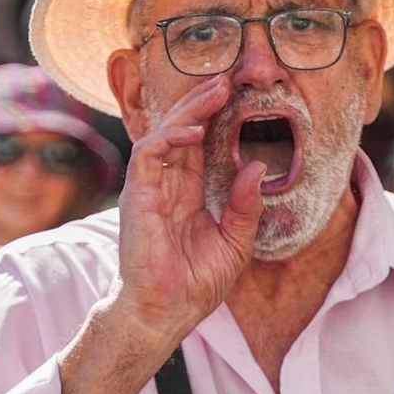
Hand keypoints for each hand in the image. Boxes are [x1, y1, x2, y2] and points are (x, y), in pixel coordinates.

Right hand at [107, 76, 264, 342]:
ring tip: (216, 91)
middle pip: (183, 131)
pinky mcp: (137, 194)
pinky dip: (170, 136)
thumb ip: (246, 206)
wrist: (164, 313)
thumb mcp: (235, 243)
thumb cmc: (195, 285)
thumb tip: (256, 166)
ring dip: (189, 109)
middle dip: (203, 103)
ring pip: (165, 133)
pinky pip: (149, 152)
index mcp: (188, 194)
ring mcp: (149, 188)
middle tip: (228, 80)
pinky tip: (195, 131)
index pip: (200, 146)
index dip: (216, 120)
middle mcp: (167, 185)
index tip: (239, 97)